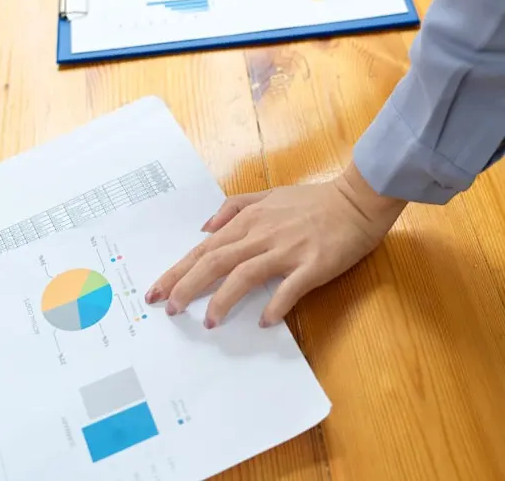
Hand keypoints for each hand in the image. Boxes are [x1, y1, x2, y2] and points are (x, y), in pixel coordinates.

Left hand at [145, 163, 405, 327]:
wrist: (356, 200)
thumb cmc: (313, 200)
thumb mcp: (269, 194)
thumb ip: (236, 206)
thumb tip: (206, 227)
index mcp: (250, 220)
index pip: (205, 248)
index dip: (179, 270)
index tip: (158, 290)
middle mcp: (262, 234)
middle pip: (216, 261)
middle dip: (187, 285)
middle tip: (169, 308)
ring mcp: (287, 249)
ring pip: (244, 274)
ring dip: (223, 299)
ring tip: (208, 321)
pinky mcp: (312, 264)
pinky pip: (289, 287)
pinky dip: (275, 304)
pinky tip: (264, 321)